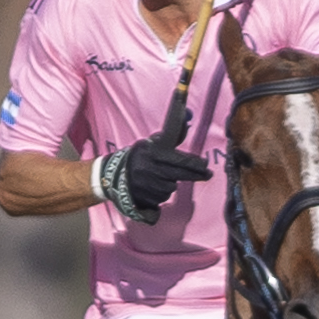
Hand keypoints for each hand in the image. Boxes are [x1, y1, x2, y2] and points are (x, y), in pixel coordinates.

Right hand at [95, 110, 210, 222]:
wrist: (111, 175)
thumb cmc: (138, 156)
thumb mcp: (150, 143)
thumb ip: (169, 136)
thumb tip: (186, 121)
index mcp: (153, 151)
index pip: (180, 157)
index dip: (195, 162)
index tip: (206, 164)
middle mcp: (150, 167)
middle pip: (182, 173)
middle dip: (197, 174)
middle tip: (207, 174)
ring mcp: (148, 183)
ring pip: (172, 186)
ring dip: (172, 183)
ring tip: (160, 177)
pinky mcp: (145, 197)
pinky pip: (163, 197)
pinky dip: (161, 193)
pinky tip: (153, 187)